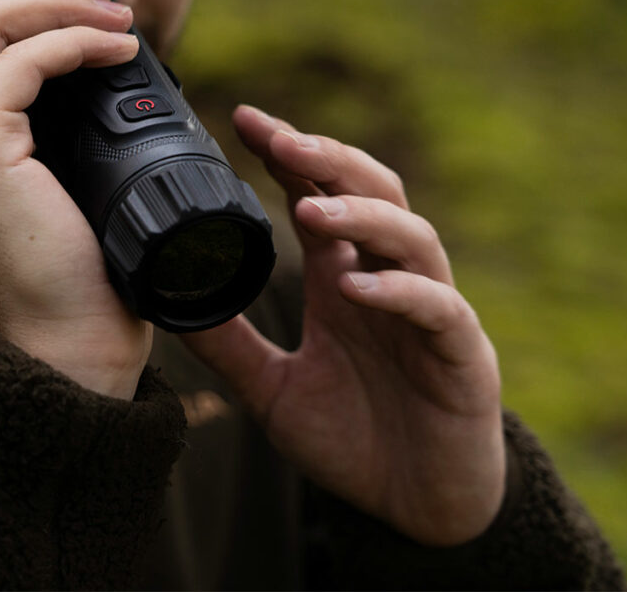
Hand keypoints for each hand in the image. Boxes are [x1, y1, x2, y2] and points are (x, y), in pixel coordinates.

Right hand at [0, 0, 149, 398]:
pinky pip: (19, 65)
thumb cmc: (80, 277)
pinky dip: (72, 43)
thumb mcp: (60, 189)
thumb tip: (95, 69)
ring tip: (114, 13)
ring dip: (50, 6)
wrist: (69, 344)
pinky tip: (117, 50)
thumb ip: (51, 133)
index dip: (10, 0)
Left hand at [180, 105, 504, 545]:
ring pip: (411, 237)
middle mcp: (386, 282)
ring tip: (309, 212)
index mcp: (341, 280)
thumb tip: (164, 303)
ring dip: (361, 217)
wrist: (416, 506)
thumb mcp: (271, 389)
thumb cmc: (354, 440)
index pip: (319, 195)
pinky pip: (438, 309)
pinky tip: (357, 288)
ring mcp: (428, 313)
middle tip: (279, 140)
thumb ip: (227, 345)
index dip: (289, 154)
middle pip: (371, 193)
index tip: (244, 120)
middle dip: (328, 160)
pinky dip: (400, 291)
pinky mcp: (462, 354)